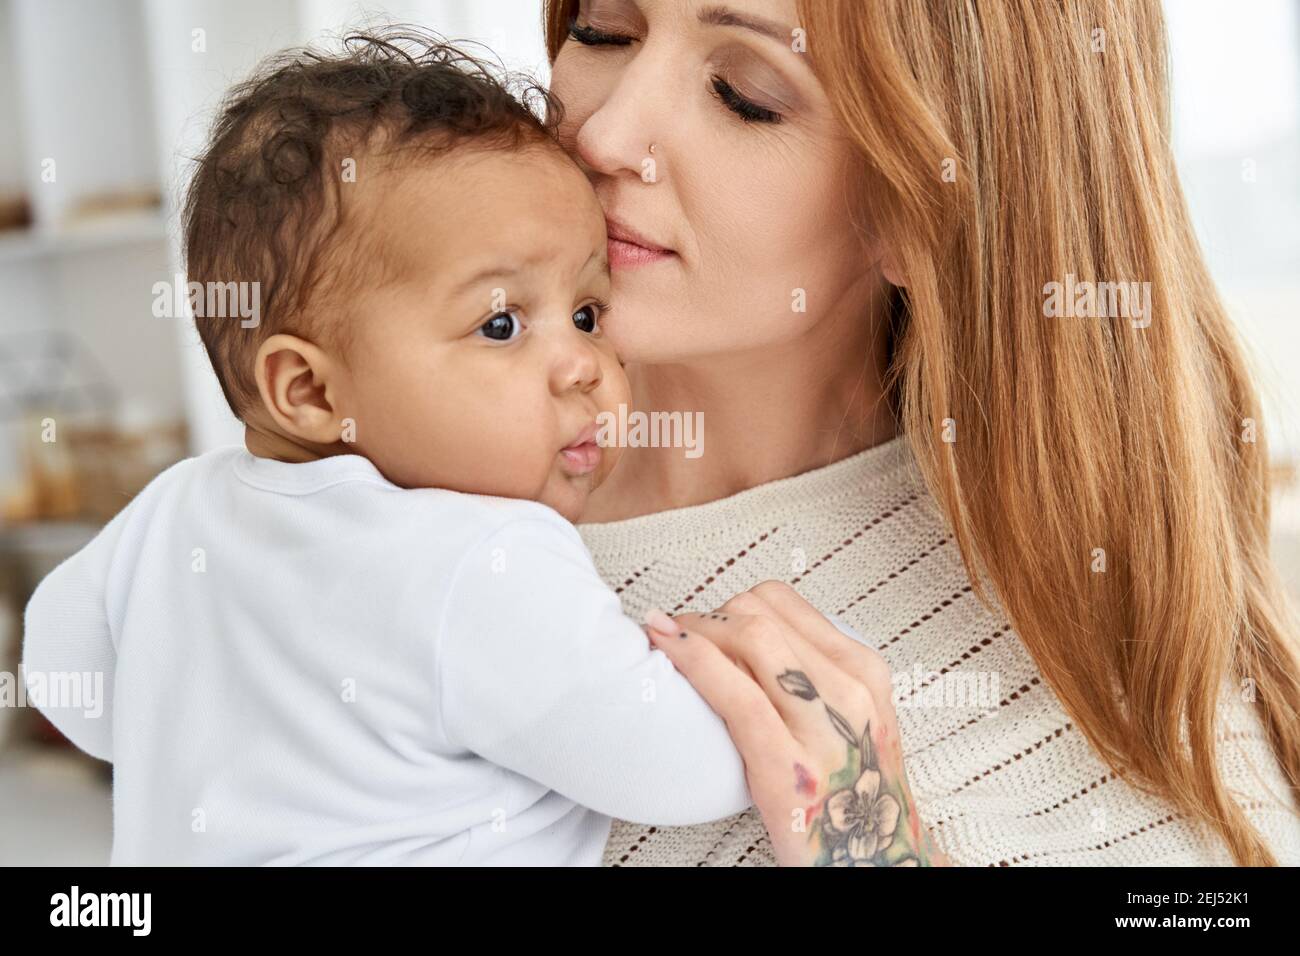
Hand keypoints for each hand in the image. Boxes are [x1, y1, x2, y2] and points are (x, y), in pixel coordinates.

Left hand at [645, 581, 949, 866]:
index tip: (706, 622)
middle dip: (705, 617)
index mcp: (863, 670)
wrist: (881, 864)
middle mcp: (849, 690)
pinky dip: (691, 658)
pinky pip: (734, 692)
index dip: (730, 604)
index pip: (782, 601)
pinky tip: (664, 648)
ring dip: (692, 630)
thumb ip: (813, 676)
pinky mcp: (787, 766)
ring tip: (664, 644)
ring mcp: (822, 728)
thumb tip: (743, 639)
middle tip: (676, 636)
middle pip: (758, 613)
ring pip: (748, 636)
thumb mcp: (851, 720)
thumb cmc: (854, 794)